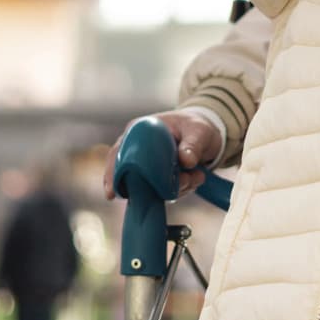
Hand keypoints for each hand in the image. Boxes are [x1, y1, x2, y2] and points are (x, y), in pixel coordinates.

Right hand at [101, 111, 223, 200]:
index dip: (112, 173)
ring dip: (176, 189)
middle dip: (154, 188)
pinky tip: (196, 178)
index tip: (113, 192)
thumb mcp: (198, 131)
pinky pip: (165, 193)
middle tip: (184, 182)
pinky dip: (182, 190)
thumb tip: (185, 161)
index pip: (118, 154)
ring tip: (196, 175)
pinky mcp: (160, 180)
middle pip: (131, 178)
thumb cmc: (196, 127)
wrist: (206, 134)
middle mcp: (139, 151)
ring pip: (152, 189)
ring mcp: (149, 168)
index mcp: (139, 132)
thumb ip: (193, 144)